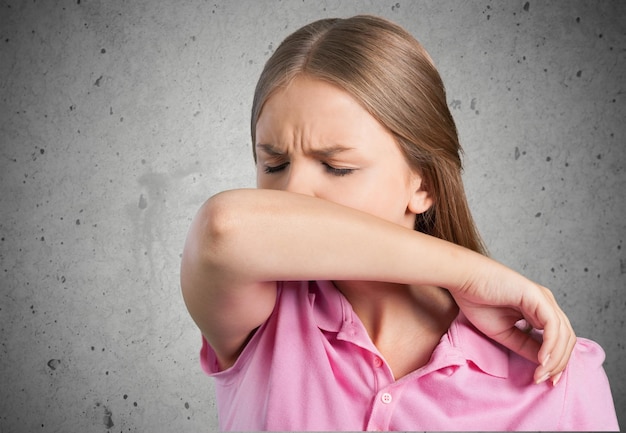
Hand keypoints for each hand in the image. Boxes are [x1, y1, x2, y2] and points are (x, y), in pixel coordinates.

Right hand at [451, 261, 574, 384]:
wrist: (463, 279)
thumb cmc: (477, 300)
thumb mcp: (504, 332)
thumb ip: (524, 344)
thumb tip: (542, 362)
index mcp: (539, 309)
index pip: (559, 339)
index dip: (556, 362)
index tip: (545, 380)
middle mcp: (546, 303)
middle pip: (566, 339)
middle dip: (559, 364)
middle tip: (545, 381)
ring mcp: (543, 299)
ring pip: (564, 334)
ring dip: (555, 359)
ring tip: (541, 374)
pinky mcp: (537, 296)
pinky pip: (553, 326)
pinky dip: (550, 346)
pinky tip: (541, 360)